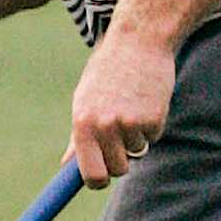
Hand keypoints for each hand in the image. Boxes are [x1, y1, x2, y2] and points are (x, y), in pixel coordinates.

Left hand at [68, 31, 174, 188]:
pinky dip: (152, 124)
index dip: (98, 180)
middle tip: (121, 133)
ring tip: (132, 104)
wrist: (139, 39)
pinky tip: (146, 99)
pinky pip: (153, 137)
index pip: (90, 174)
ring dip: (137, 136)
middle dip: (121, 158)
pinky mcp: (154, 118)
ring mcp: (129, 123)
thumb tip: (66, 164)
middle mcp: (104, 126)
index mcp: (82, 122)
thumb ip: (79, 134)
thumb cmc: (108, 70)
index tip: (102, 178)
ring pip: (137, 152)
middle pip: (117, 169)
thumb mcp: (85, 98)